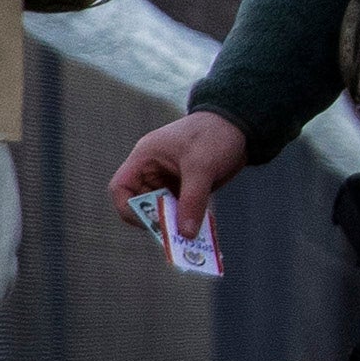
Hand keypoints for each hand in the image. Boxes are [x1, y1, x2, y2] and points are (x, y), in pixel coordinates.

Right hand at [116, 107, 249, 234]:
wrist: (239, 123)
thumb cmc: (214, 134)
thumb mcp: (202, 166)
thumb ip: (193, 200)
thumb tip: (186, 233)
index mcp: (145, 158)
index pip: (120, 188)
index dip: (129, 209)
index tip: (150, 221)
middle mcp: (152, 171)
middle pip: (141, 204)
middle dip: (155, 221)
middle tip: (175, 236)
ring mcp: (168, 180)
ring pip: (161, 211)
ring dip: (173, 224)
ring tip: (190, 237)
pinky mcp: (184, 188)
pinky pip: (179, 210)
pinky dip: (186, 221)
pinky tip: (199, 229)